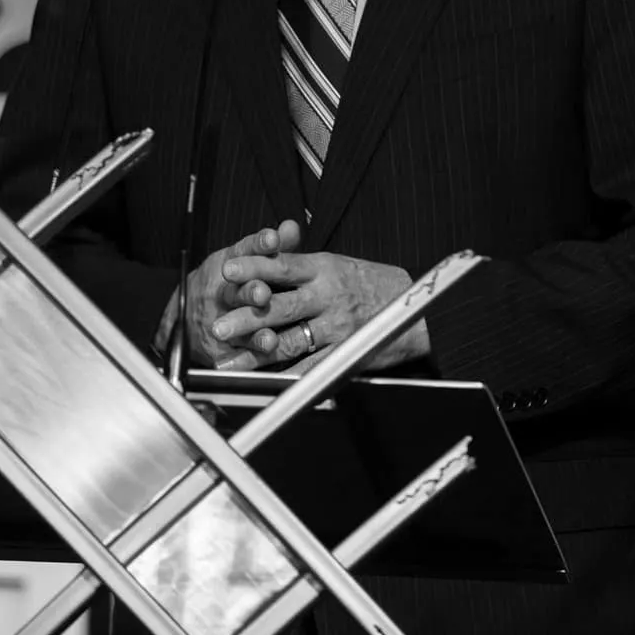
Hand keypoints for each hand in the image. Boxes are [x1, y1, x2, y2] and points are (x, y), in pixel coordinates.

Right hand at [152, 221, 303, 365]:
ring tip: (268, 338)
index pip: (245, 250)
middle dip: (250, 292)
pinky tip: (260, 359)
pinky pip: (236, 354)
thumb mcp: (243, 258)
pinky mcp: (218, 347)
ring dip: (252, 331)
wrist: (185, 315)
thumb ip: (270, 247)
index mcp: (231, 264)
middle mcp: (223, 292)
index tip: (272, 239)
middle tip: (263, 293)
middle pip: (237, 291)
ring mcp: (218, 320)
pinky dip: (249, 357)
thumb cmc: (226, 282)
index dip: (259, 244)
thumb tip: (292, 227)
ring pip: (236, 326)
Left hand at [207, 250, 428, 370]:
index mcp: (324, 267)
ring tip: (228, 361)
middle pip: (280, 306)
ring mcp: (337, 326)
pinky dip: (287, 376)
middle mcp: (328, 295)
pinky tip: (265, 383)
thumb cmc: (373, 283)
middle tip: (217, 326)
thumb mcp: (339, 263)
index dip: (254, 266)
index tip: (227, 269)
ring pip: (290, 340)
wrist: (417, 307)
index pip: (283, 264)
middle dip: (246, 317)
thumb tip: (266, 252)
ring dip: (257, 352)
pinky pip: (311, 366)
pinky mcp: (344, 351)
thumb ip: (302, 264)